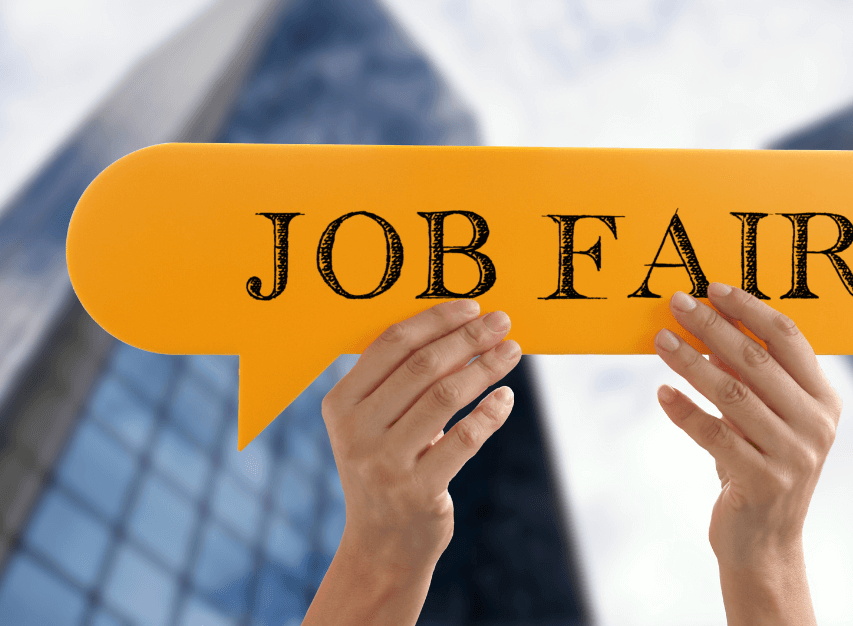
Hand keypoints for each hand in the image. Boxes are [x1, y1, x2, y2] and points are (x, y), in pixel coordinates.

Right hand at [304, 300, 521, 625]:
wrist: (382, 545)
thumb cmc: (388, 467)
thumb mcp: (378, 423)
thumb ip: (404, 380)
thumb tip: (464, 328)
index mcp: (341, 403)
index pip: (391, 344)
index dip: (436, 320)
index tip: (473, 307)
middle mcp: (357, 431)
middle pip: (422, 366)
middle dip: (468, 338)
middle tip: (502, 322)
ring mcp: (385, 463)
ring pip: (445, 397)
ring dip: (486, 369)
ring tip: (512, 352)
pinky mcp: (417, 490)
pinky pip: (464, 439)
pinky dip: (490, 412)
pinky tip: (506, 397)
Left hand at [653, 283, 841, 624]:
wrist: (765, 542)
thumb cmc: (760, 465)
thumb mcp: (766, 418)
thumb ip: (750, 376)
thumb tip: (708, 321)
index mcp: (824, 399)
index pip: (789, 338)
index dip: (749, 309)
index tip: (712, 288)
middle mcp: (816, 424)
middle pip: (756, 359)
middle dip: (712, 326)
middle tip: (676, 304)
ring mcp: (792, 455)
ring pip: (732, 394)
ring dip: (691, 362)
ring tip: (660, 340)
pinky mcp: (762, 481)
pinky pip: (714, 435)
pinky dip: (684, 410)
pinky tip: (662, 392)